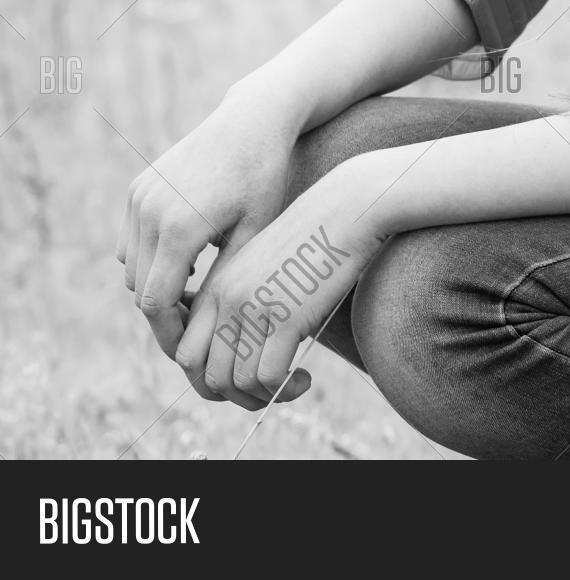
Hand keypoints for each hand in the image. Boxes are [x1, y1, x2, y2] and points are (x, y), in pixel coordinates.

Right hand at [116, 81, 302, 398]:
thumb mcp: (254, 233)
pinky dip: (151, 255)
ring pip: (132, 266)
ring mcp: (140, 196)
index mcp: (179, 228)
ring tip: (196, 290)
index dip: (171, 331)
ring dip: (156, 282)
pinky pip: (132, 239)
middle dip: (163, 311)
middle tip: (195, 324)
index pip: (156, 303)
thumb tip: (204, 333)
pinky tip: (187, 257)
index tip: (191, 347)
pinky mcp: (138, 186)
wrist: (252, 118)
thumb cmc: (264, 176)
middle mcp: (150, 211)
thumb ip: (224, 282)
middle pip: (140, 288)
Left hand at [174, 157, 388, 408]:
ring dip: (261, 398)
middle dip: (230, 397)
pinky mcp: (284, 317)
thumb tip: (241, 363)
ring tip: (290, 387)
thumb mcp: (266, 270)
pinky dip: (285, 390)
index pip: (186, 352)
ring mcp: (252, 308)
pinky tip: (305, 380)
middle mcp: (226, 299)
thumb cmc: (313, 241)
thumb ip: (244, 306)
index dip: (208, 378)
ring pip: (235, 384)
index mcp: (216, 286)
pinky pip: (269, 378)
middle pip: (203, 375)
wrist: (347, 209)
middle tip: (262, 393)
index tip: (242, 379)